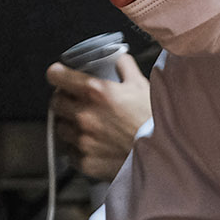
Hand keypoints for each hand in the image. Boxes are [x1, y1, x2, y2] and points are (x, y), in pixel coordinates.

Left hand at [47, 53, 150, 181]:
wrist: (164, 154)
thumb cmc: (153, 120)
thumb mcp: (141, 85)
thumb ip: (124, 67)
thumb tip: (117, 58)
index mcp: (96, 91)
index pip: (57, 75)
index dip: (58, 74)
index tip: (60, 76)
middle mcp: (84, 115)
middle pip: (55, 103)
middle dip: (64, 100)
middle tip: (76, 102)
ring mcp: (83, 140)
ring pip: (61, 128)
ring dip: (69, 125)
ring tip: (85, 126)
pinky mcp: (85, 161)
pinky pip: (71, 152)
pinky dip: (78, 148)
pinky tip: (92, 145)